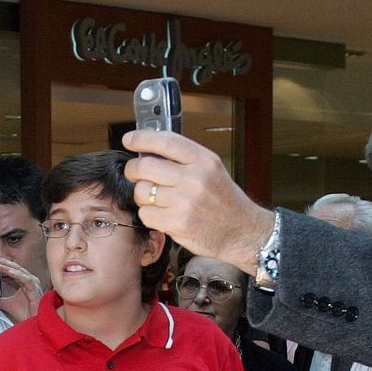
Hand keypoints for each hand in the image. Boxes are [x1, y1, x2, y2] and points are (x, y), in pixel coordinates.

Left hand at [0, 256, 43, 323]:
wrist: (35, 322)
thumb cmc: (27, 313)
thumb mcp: (8, 305)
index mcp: (25, 283)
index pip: (13, 271)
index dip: (4, 266)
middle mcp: (29, 281)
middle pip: (16, 268)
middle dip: (4, 263)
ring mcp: (33, 284)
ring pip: (19, 271)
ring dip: (8, 267)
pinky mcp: (34, 288)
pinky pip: (25, 279)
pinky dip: (16, 274)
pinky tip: (8, 271)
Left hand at [121, 129, 275, 274]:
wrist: (242, 231)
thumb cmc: (223, 201)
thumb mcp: (212, 170)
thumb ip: (185, 159)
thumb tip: (149, 151)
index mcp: (204, 160)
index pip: (166, 142)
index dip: (142, 139)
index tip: (129, 140)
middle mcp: (195, 178)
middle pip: (145, 167)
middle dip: (133, 170)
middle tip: (135, 174)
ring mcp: (185, 202)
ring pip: (142, 192)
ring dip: (142, 196)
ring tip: (156, 200)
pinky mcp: (177, 223)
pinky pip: (146, 214)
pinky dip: (149, 215)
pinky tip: (163, 215)